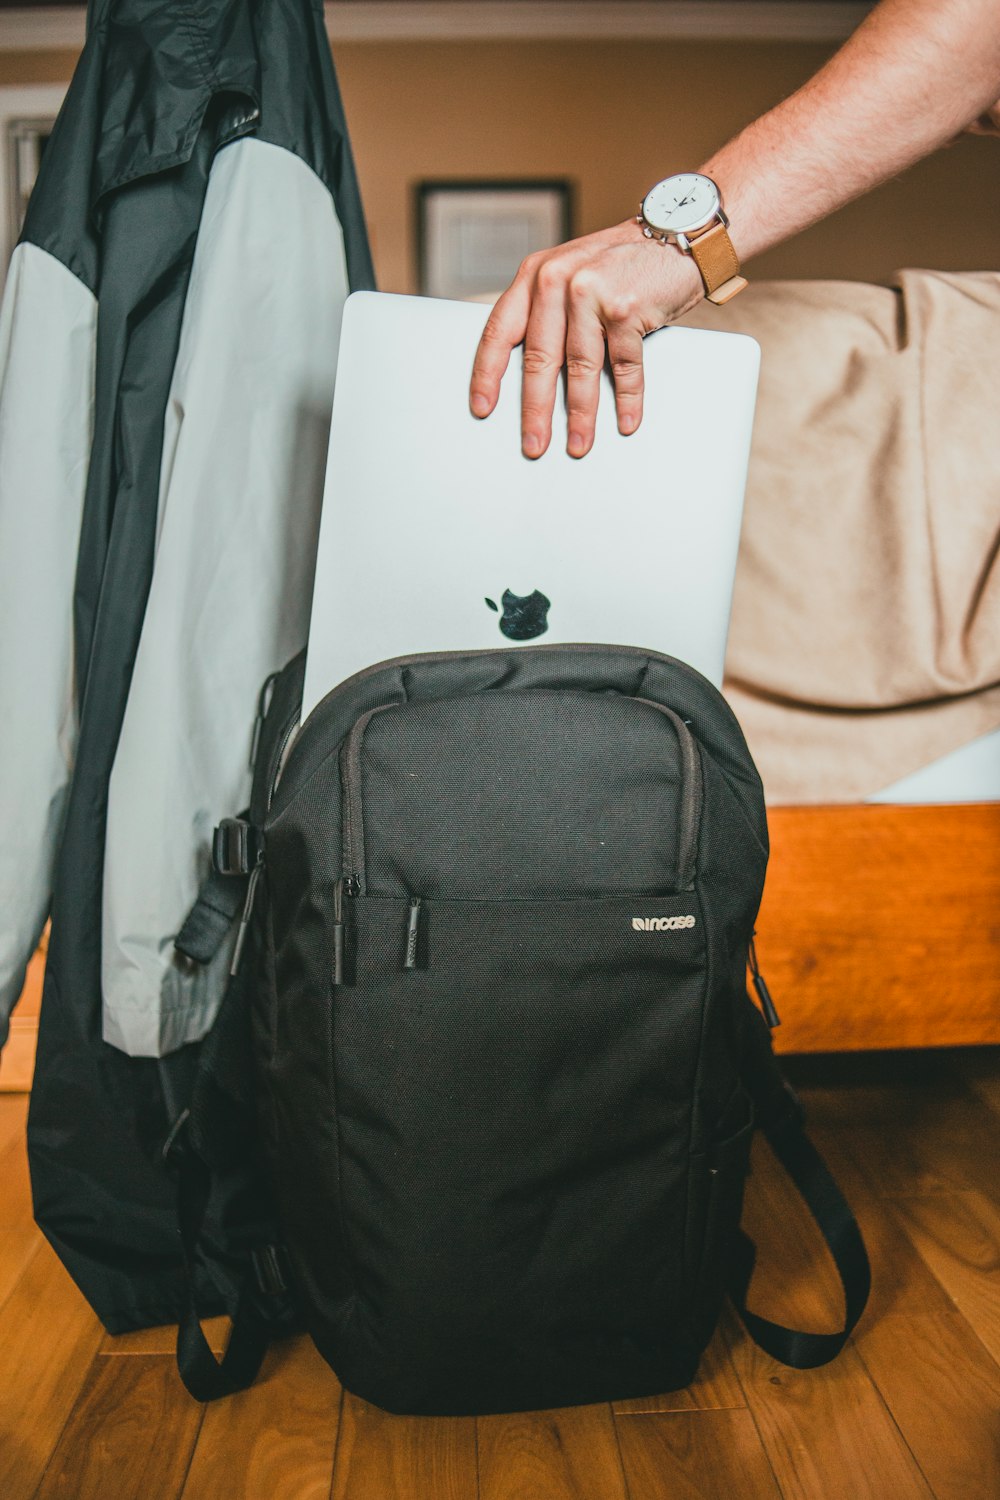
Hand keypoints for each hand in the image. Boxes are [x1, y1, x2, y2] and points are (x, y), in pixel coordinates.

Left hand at [469, 219, 703, 458]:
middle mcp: (557, 280)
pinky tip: (624, 422)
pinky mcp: (627, 307)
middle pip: (539, 359)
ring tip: (578, 444)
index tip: (482, 408)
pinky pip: (624, 366)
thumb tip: (529, 377)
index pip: (500, 331)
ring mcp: (592, 292)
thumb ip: (544, 312)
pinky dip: (627, 399)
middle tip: (534, 445)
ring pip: (580, 368)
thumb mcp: (569, 275)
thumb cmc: (618, 264)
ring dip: (581, 415)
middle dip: (536, 410)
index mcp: (535, 275)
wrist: (675, 234)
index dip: (487, 374)